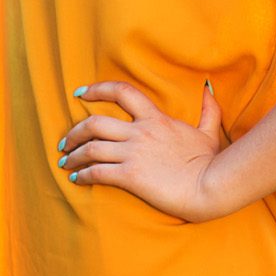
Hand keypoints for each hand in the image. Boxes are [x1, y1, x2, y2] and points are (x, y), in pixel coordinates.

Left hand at [59, 79, 227, 223]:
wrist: (211, 186)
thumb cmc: (210, 162)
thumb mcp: (209, 132)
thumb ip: (208, 110)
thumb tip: (209, 90)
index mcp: (155, 118)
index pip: (121, 92)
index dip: (97, 89)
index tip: (79, 93)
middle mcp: (140, 132)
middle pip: (95, 123)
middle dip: (74, 131)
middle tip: (65, 141)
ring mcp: (133, 153)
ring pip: (91, 148)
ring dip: (73, 155)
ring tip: (65, 161)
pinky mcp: (130, 176)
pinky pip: (97, 172)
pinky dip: (82, 174)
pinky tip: (76, 179)